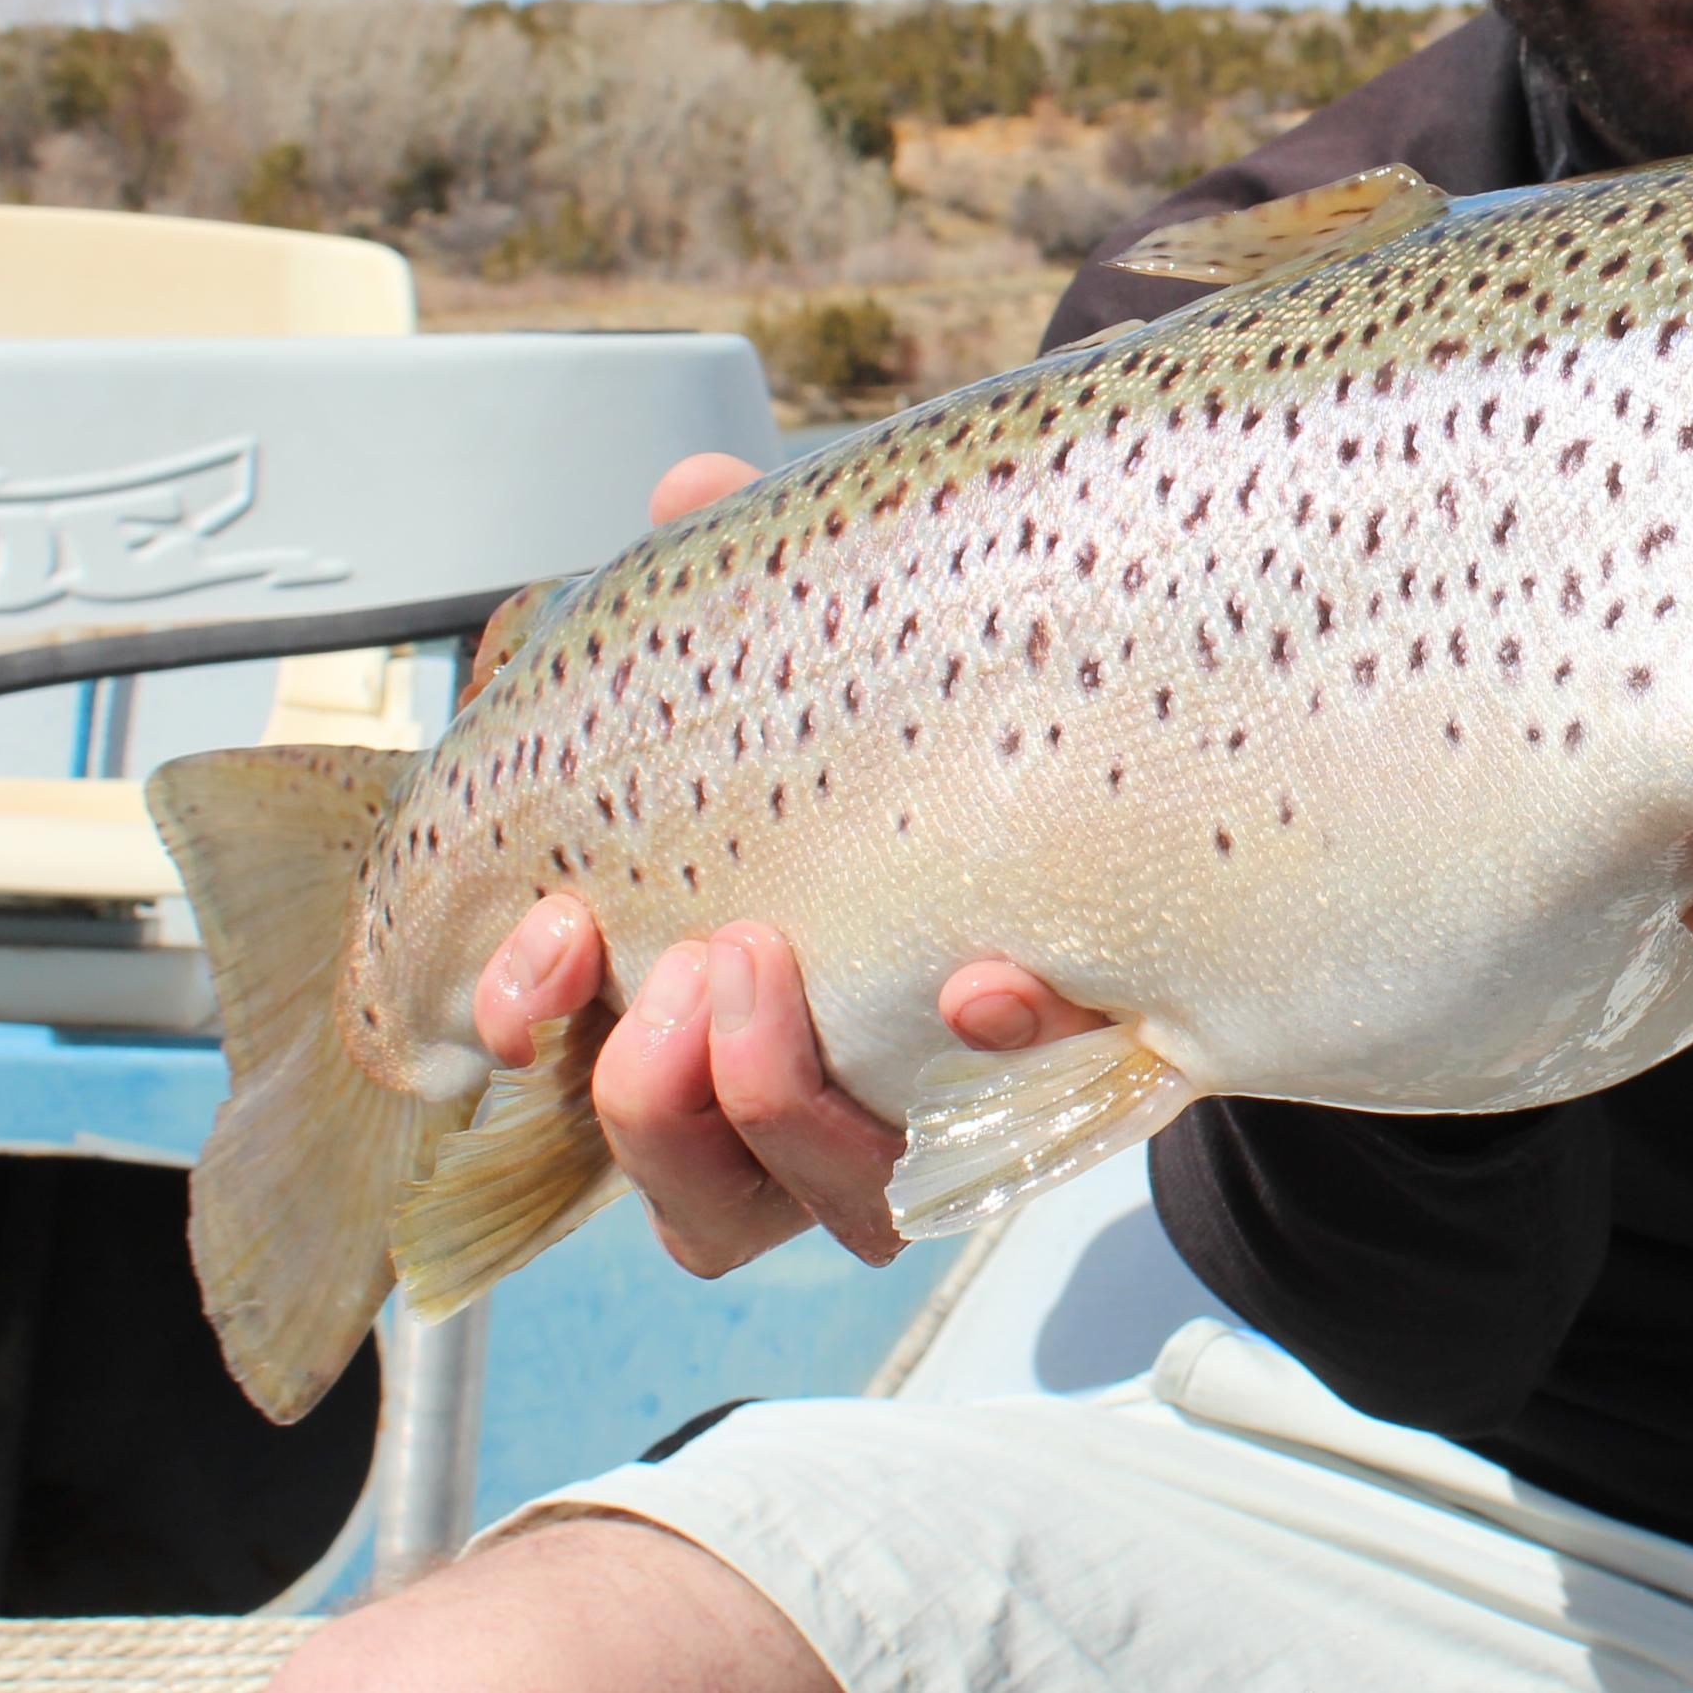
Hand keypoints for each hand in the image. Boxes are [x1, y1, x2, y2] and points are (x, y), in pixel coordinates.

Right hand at [468, 451, 1109, 1277]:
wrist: (1165, 767)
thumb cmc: (940, 733)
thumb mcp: (829, 655)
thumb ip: (747, 588)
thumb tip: (691, 490)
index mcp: (703, 1002)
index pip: (573, 1077)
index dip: (527, 1026)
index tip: (545, 930)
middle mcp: (807, 1100)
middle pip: (693, 1196)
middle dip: (654, 1098)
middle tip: (689, 961)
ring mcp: (930, 1116)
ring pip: (826, 1202)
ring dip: (776, 1100)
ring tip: (764, 968)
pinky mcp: (1055, 1097)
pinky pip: (1018, 1122)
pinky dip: (997, 1055)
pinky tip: (989, 980)